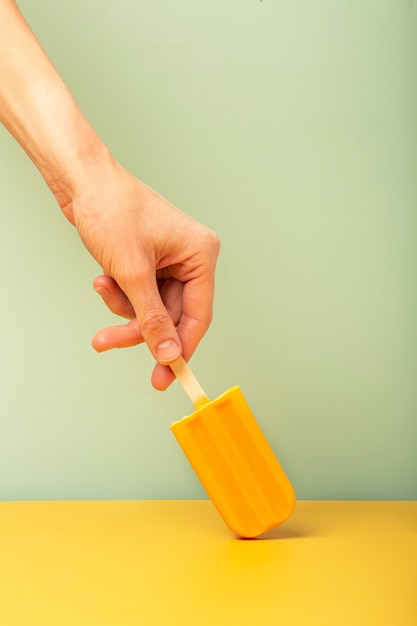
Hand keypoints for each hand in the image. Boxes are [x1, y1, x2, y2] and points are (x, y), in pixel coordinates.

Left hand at [67, 160, 219, 389]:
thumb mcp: (133, 271)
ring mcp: (169, 261)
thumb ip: (152, 318)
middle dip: (138, 327)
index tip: (166, 376)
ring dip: (123, 308)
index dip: (181, 348)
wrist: (83, 181)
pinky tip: (103, 278)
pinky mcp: (149, 262)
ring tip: (101, 288)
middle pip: (170, 315)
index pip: (198, 315)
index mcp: (200, 255)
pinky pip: (138, 294)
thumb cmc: (113, 209)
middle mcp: (190, 259)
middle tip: (107, 342)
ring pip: (151, 307)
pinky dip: (119, 293)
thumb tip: (169, 354)